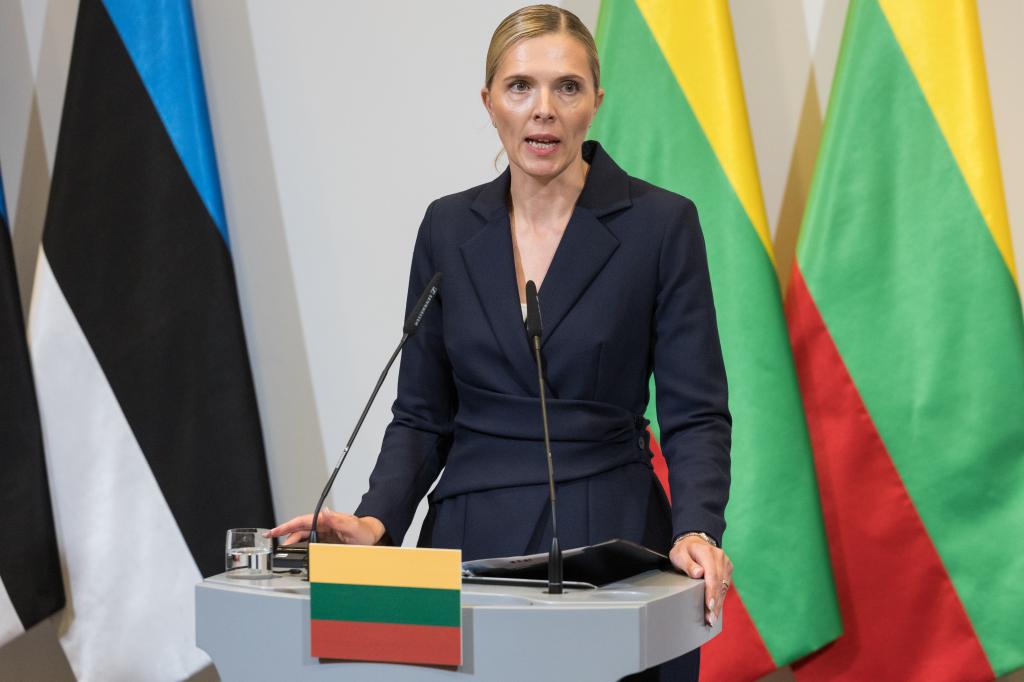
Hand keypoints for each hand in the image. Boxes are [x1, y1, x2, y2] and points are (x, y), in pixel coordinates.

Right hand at [264, 509, 384, 545]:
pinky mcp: (326, 542)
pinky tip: (296, 555)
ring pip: (302, 539)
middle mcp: (322, 526)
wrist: (373, 538)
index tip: (274, 531)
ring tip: (283, 553)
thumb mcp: (352, 525)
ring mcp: (323, 534)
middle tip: (273, 546)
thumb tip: (325, 513)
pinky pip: (309, 545)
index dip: (286, 526)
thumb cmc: (364, 531)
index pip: (301, 522)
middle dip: (284, 537)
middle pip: (298, 531)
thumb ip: (338, 520)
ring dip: (292, 544)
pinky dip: (301, 549)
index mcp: (326, 520)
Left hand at [670, 536, 732, 625]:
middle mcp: (720, 557)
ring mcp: (725, 563)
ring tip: (712, 619)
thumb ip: (687, 564)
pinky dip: (720, 598)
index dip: (711, 592)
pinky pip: (725, 586)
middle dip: (715, 603)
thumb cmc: (684, 550)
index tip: (709, 606)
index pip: (712, 575)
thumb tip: (698, 573)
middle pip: (719, 583)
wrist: (695, 542)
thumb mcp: (679, 554)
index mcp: (707, 552)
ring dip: (718, 604)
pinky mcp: (728, 569)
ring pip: (723, 587)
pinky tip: (715, 610)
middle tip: (710, 619)